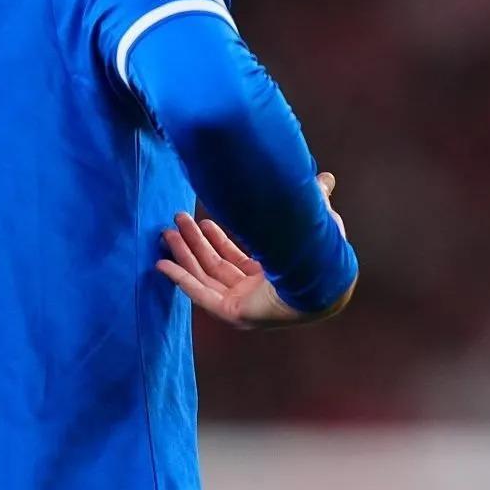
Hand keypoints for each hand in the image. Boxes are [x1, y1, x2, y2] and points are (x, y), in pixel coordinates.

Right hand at [155, 173, 349, 328]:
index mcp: (272, 273)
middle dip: (194, 242)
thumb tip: (326, 177)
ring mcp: (243, 303)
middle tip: (177, 221)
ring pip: (204, 275)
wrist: (323, 275)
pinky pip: (199, 295)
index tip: (203, 220)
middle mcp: (256, 290)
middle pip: (215, 265)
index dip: (218, 239)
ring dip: (184, 254)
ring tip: (168, 233)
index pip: (237, 257)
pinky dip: (180, 279)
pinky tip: (162, 264)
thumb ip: (316, 198)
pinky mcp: (232, 312)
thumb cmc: (322, 253)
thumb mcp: (313, 219)